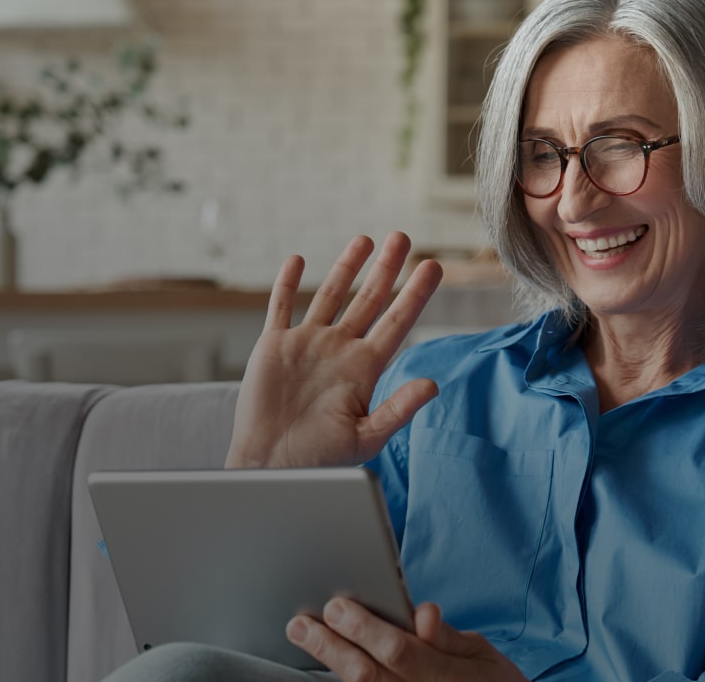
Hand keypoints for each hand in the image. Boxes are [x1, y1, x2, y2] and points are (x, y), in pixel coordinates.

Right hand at [226, 232, 443, 468]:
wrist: (271, 466)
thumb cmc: (320, 459)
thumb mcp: (366, 437)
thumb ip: (398, 409)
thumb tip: (432, 385)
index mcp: (365, 368)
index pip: (397, 322)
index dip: (415, 294)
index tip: (433, 266)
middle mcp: (339, 349)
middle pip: (369, 300)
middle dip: (386, 269)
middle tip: (403, 237)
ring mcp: (307, 344)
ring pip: (330, 295)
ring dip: (346, 267)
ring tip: (364, 240)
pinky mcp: (274, 346)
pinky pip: (281, 307)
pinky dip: (287, 283)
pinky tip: (297, 260)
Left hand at [287, 598, 528, 681]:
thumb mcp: (483, 654)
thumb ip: (449, 637)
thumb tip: (423, 615)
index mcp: (449, 677)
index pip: (398, 651)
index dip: (365, 629)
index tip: (337, 607)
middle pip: (369, 676)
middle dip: (332, 647)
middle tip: (302, 624)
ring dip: (329, 664)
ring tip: (305, 638)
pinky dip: (348, 681)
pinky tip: (325, 664)